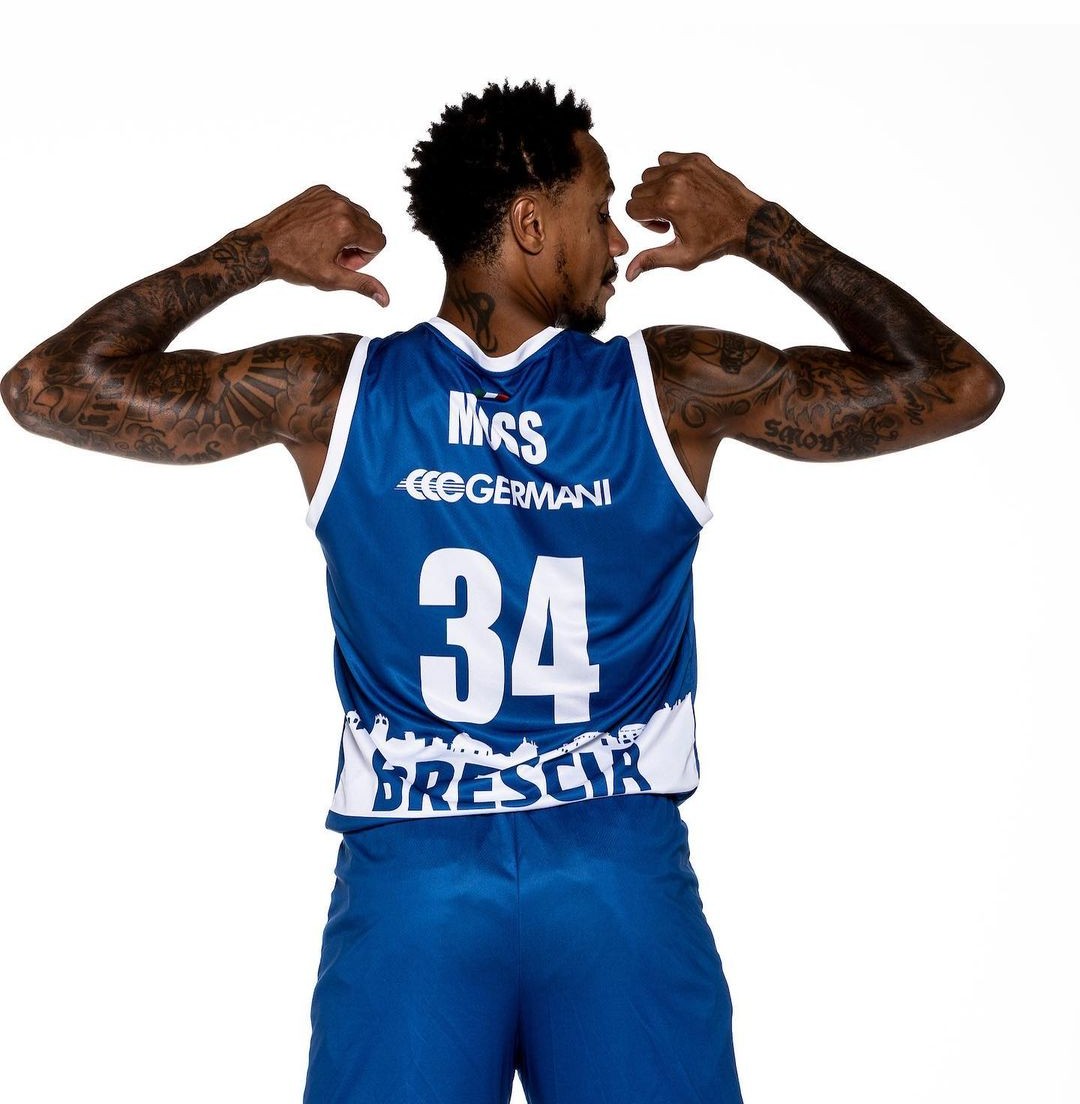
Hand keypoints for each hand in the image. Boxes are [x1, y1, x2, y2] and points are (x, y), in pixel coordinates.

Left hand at [242, 184, 389, 305]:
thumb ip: (362, 285)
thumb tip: (385, 299)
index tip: (343, 263)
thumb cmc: (294, 263)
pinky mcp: (318, 191)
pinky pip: (342, 204)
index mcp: (347, 225)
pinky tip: (319, 232)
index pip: (379, 242)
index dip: (364, 258)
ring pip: (358, 215)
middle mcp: (341, 205)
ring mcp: (328, 195)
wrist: (263, 246)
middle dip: (359, 244)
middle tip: (335, 256)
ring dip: (349, 231)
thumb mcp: (331, 278)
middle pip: (372, 227)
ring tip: (326, 244)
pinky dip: (336, 218)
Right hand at [624, 153, 765, 281]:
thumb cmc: (715, 241)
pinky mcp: (696, 159)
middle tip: (672, 218)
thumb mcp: (683, 256)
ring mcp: (686, 167)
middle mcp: (675, 181)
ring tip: (678, 203)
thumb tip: (629, 274)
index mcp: (668, 204)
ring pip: (649, 175)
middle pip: (638, 191)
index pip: (631, 208)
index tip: (664, 227)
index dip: (644, 222)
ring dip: (657, 189)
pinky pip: (665, 159)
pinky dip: (668, 172)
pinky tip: (683, 188)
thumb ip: (652, 260)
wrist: (746, 222)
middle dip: (649, 206)